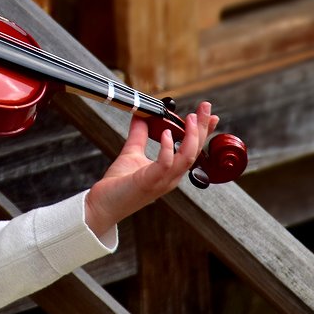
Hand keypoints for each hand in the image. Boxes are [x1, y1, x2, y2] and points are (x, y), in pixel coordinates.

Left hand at [84, 102, 217, 236]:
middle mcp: (171, 176)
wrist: (103, 206)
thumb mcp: (132, 153)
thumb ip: (139, 135)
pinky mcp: (150, 181)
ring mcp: (163, 180)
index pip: (193, 149)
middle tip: (206, 107)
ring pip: (187, 157)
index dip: (203, 132)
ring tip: (192, 117)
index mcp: (170, 170)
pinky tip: (166, 132)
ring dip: (192, 136)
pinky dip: (167, 147)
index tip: (210, 115)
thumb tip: (140, 116)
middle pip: (195, 150)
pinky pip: (166, 164)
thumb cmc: (118, 185)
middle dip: (202, 128)